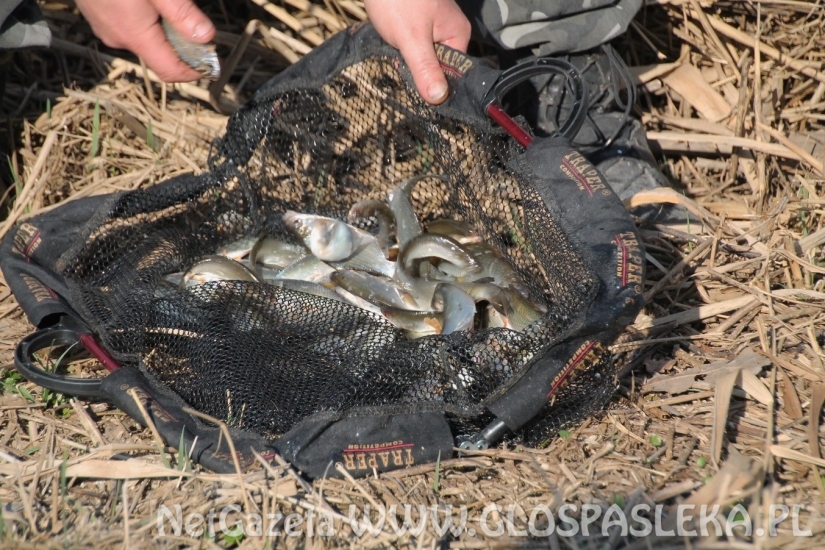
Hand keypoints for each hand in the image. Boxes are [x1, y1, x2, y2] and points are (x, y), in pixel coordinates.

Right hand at [75, 0, 215, 81]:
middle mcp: (119, 38)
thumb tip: (206, 37)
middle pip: (160, 54)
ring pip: (145, 38)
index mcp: (135, 36)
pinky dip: (145, 18)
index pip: (170, 72)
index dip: (193, 72)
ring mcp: (106, 28)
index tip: (210, 63)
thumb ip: (183, 14)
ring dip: (163, 27)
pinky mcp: (100, 16)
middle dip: (180, 42)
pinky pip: (129, 25)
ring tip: (165, 3)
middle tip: (192, 18)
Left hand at [364, 0, 470, 103]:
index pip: (452, 72)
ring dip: (405, 61)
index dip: (434, 84)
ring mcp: (430, 24)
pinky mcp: (414, 21)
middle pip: (435, 65)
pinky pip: (409, 45)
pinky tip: (388, 47)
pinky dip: (398, 49)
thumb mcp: (412, 38)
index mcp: (457, 34)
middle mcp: (448, 30)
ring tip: (392, 56)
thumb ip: (425, 68)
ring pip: (420, 56)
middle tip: (399, 70)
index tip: (417, 92)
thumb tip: (439, 99)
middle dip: (417, 71)